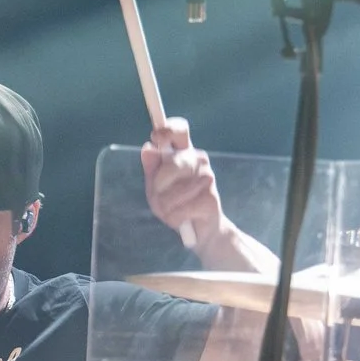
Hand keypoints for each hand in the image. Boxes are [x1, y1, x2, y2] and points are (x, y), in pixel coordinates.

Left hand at [141, 117, 225, 240]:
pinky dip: (174, 218)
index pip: (180, 130)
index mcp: (183, 153)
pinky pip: (180, 209)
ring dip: (165, 207)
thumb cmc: (176, 205)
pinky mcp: (211, 198)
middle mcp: (198, 160)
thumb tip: (148, 148)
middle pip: (172, 163)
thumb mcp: (156, 188)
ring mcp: (207, 177)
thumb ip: (151, 169)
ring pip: (173, 191)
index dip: (168, 129)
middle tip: (158, 198)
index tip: (157, 137)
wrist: (200, 231)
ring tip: (171, 210)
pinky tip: (182, 219)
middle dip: (158, 185)